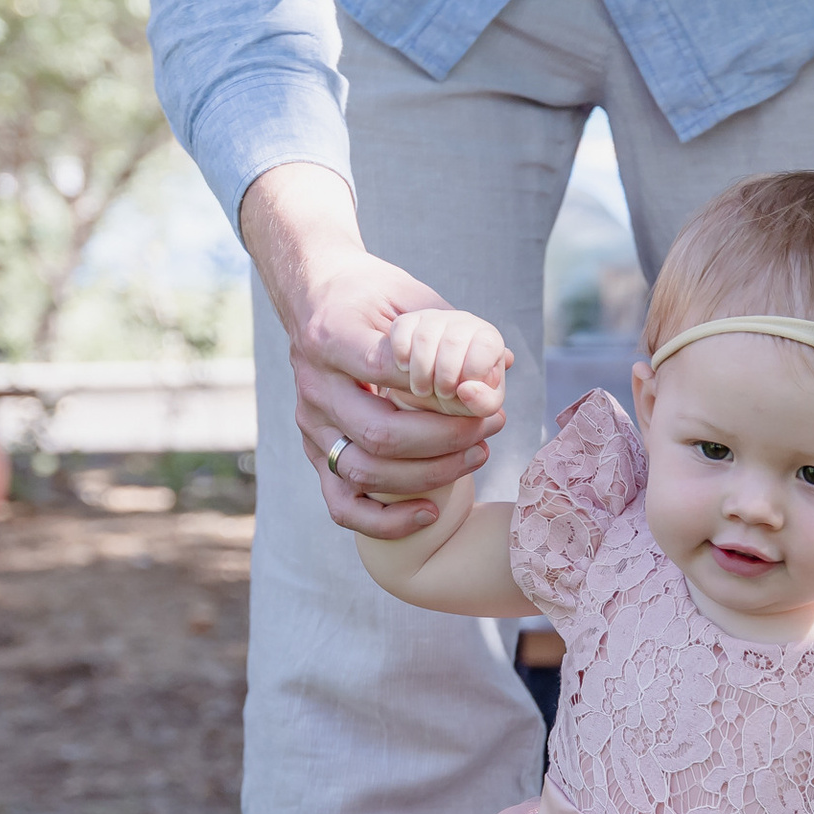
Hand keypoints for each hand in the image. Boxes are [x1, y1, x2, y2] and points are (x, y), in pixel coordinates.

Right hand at [239, 161, 501, 539]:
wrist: (312, 294)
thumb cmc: (370, 294)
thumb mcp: (410, 293)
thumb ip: (454, 328)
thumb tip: (503, 364)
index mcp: (333, 338)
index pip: (390, 376)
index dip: (442, 394)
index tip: (481, 398)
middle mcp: (314, 385)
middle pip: (382, 435)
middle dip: (447, 441)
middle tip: (489, 429)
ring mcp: (310, 424)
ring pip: (364, 472)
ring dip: (429, 475)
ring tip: (476, 456)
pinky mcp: (314, 451)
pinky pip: (341, 503)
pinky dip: (385, 519)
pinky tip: (429, 513)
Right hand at [382, 307, 510, 418]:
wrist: (431, 390)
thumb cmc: (463, 395)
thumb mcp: (479, 405)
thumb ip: (484, 402)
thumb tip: (467, 389)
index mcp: (489, 339)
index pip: (487, 345)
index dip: (473, 371)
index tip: (463, 389)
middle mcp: (464, 322)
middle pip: (453, 342)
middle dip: (445, 376)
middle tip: (442, 394)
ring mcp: (435, 318)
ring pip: (425, 336)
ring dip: (421, 370)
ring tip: (423, 390)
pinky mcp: (409, 321)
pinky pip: (402, 328)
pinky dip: (402, 354)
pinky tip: (406, 369)